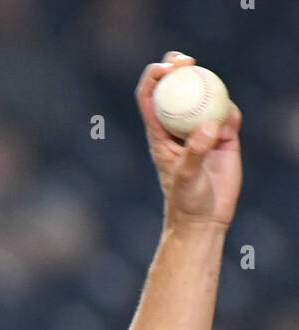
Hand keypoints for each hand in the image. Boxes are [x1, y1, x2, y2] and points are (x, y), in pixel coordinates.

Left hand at [136, 52, 242, 230]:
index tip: (167, 67)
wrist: (204, 218)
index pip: (150, 97)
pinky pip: (227, 113)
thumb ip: (196, 151)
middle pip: (175, 88)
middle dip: (178, 67)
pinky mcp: (223, 136)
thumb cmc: (186, 201)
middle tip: (189, 60)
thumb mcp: (186, 177)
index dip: (154, 76)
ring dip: (210, 88)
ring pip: (204, 96)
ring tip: (216, 98)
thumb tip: (210, 125)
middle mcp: (178, 127)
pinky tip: (230, 128)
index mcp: (159, 133)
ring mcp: (201, 129)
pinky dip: (230, 112)